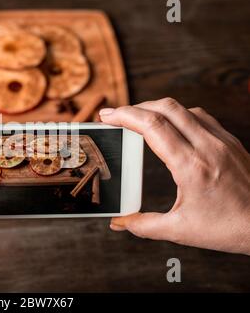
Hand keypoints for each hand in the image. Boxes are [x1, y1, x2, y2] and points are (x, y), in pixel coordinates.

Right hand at [99, 98, 249, 254]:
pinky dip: (179, 115)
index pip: (152, 126)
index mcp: (191, 166)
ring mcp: (222, 141)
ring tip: (139, 120)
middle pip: (166, 107)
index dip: (125, 116)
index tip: (106, 115)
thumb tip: (118, 223)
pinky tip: (171, 127)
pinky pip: (201, 116)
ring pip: (184, 109)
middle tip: (116, 115)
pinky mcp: (231, 142)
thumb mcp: (180, 231)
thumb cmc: (230, 229)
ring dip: (157, 108)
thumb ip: (144, 225)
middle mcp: (208, 146)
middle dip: (136, 107)